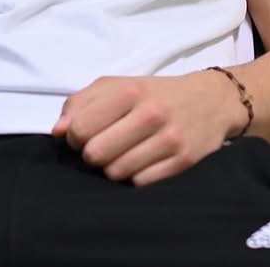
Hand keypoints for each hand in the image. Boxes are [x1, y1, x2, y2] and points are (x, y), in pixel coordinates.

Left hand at [51, 71, 244, 185]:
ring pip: (116, 173)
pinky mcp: (183, 161)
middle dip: (92, 154)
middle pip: (95, 155)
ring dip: (113, 167)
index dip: (75, 137)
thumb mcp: (116, 85)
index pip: (80, 129)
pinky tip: (141, 161)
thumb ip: (81, 103)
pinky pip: (140, 183)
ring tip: (123, 153)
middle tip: (103, 145)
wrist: (211, 100)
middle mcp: (150, 114)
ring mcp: (169, 139)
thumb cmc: (154, 93)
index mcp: (129, 91)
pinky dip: (134, 176)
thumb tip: (58, 132)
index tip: (84, 135)